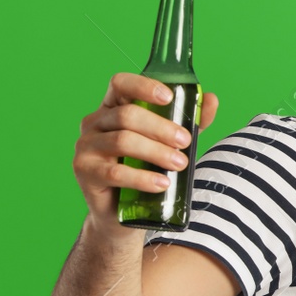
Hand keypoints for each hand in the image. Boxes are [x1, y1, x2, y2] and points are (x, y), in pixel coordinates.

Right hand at [73, 73, 218, 231]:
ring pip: (122, 141)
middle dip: (161, 127)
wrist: (120, 212)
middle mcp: (94, 123)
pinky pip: (115, 172)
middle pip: (127, 114)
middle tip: (186, 142)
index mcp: (113, 108)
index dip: (143, 86)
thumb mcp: (171, 142)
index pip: (120, 84)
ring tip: (180, 164)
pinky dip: (142, 178)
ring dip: (156, 152)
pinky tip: (162, 184)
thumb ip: (191, 121)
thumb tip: (211, 99)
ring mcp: (86, 146)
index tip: (169, 98)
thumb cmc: (146, 168)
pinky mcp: (84, 171)